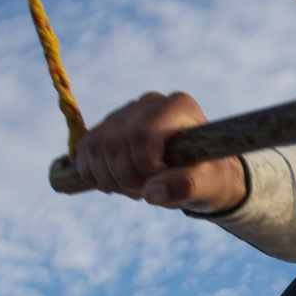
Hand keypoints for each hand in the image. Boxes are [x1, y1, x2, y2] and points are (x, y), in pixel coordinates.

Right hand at [71, 91, 247, 212]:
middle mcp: (150, 102)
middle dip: (128, 179)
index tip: (164, 181)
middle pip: (116, 142)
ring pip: (96, 148)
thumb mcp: (210, 185)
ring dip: (112, 180)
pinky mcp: (106, 127)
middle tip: (148, 191)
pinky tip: (118, 183)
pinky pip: (85, 151)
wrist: (198, 176)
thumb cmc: (207, 177)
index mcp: (178, 106)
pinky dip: (95, 175)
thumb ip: (188, 186)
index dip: (146, 167)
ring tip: (137, 188)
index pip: (142, 133)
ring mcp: (125, 113)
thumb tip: (151, 192)